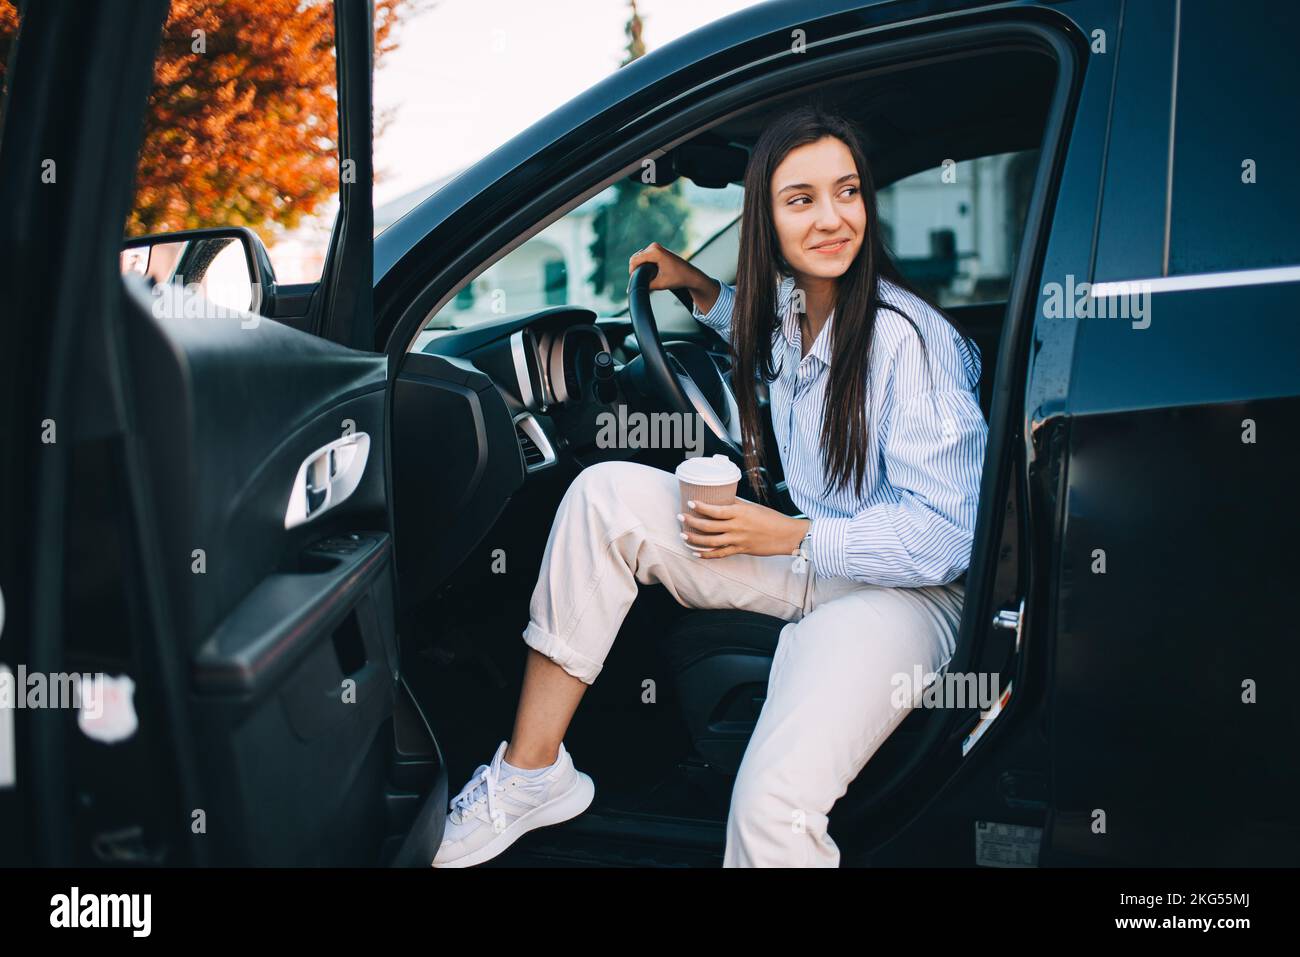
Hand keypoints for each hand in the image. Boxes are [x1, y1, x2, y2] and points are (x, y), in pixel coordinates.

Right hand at [628, 242, 719, 313]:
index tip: (633, 281)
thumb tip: (633, 288)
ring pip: (639, 257)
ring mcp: (656, 247)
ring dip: (639, 267)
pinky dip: (644, 264)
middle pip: (636, 258)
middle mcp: (654, 246)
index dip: (632, 271)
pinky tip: (648, 273)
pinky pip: (644, 256)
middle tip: (639, 281)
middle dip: (635, 269)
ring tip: (645, 277)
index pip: (635, 260)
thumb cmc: (678, 278)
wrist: (691, 275)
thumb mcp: (660, 284)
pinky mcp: (657, 249)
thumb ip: (645, 285)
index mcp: (655, 252)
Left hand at [678, 499, 809, 559]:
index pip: (715, 510)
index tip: (690, 503)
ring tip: (683, 536)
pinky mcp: (740, 550)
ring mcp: (737, 540)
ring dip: (695, 540)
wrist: (786, 535)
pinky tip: (696, 553)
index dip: (701, 507)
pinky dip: (707, 554)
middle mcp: (736, 527)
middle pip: (709, 526)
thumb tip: (721, 499)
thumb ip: (736, 505)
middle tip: (680, 518)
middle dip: (692, 522)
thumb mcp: (753, 507)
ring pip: (711, 542)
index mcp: (740, 513)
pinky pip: (720, 554)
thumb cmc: (771, 518)